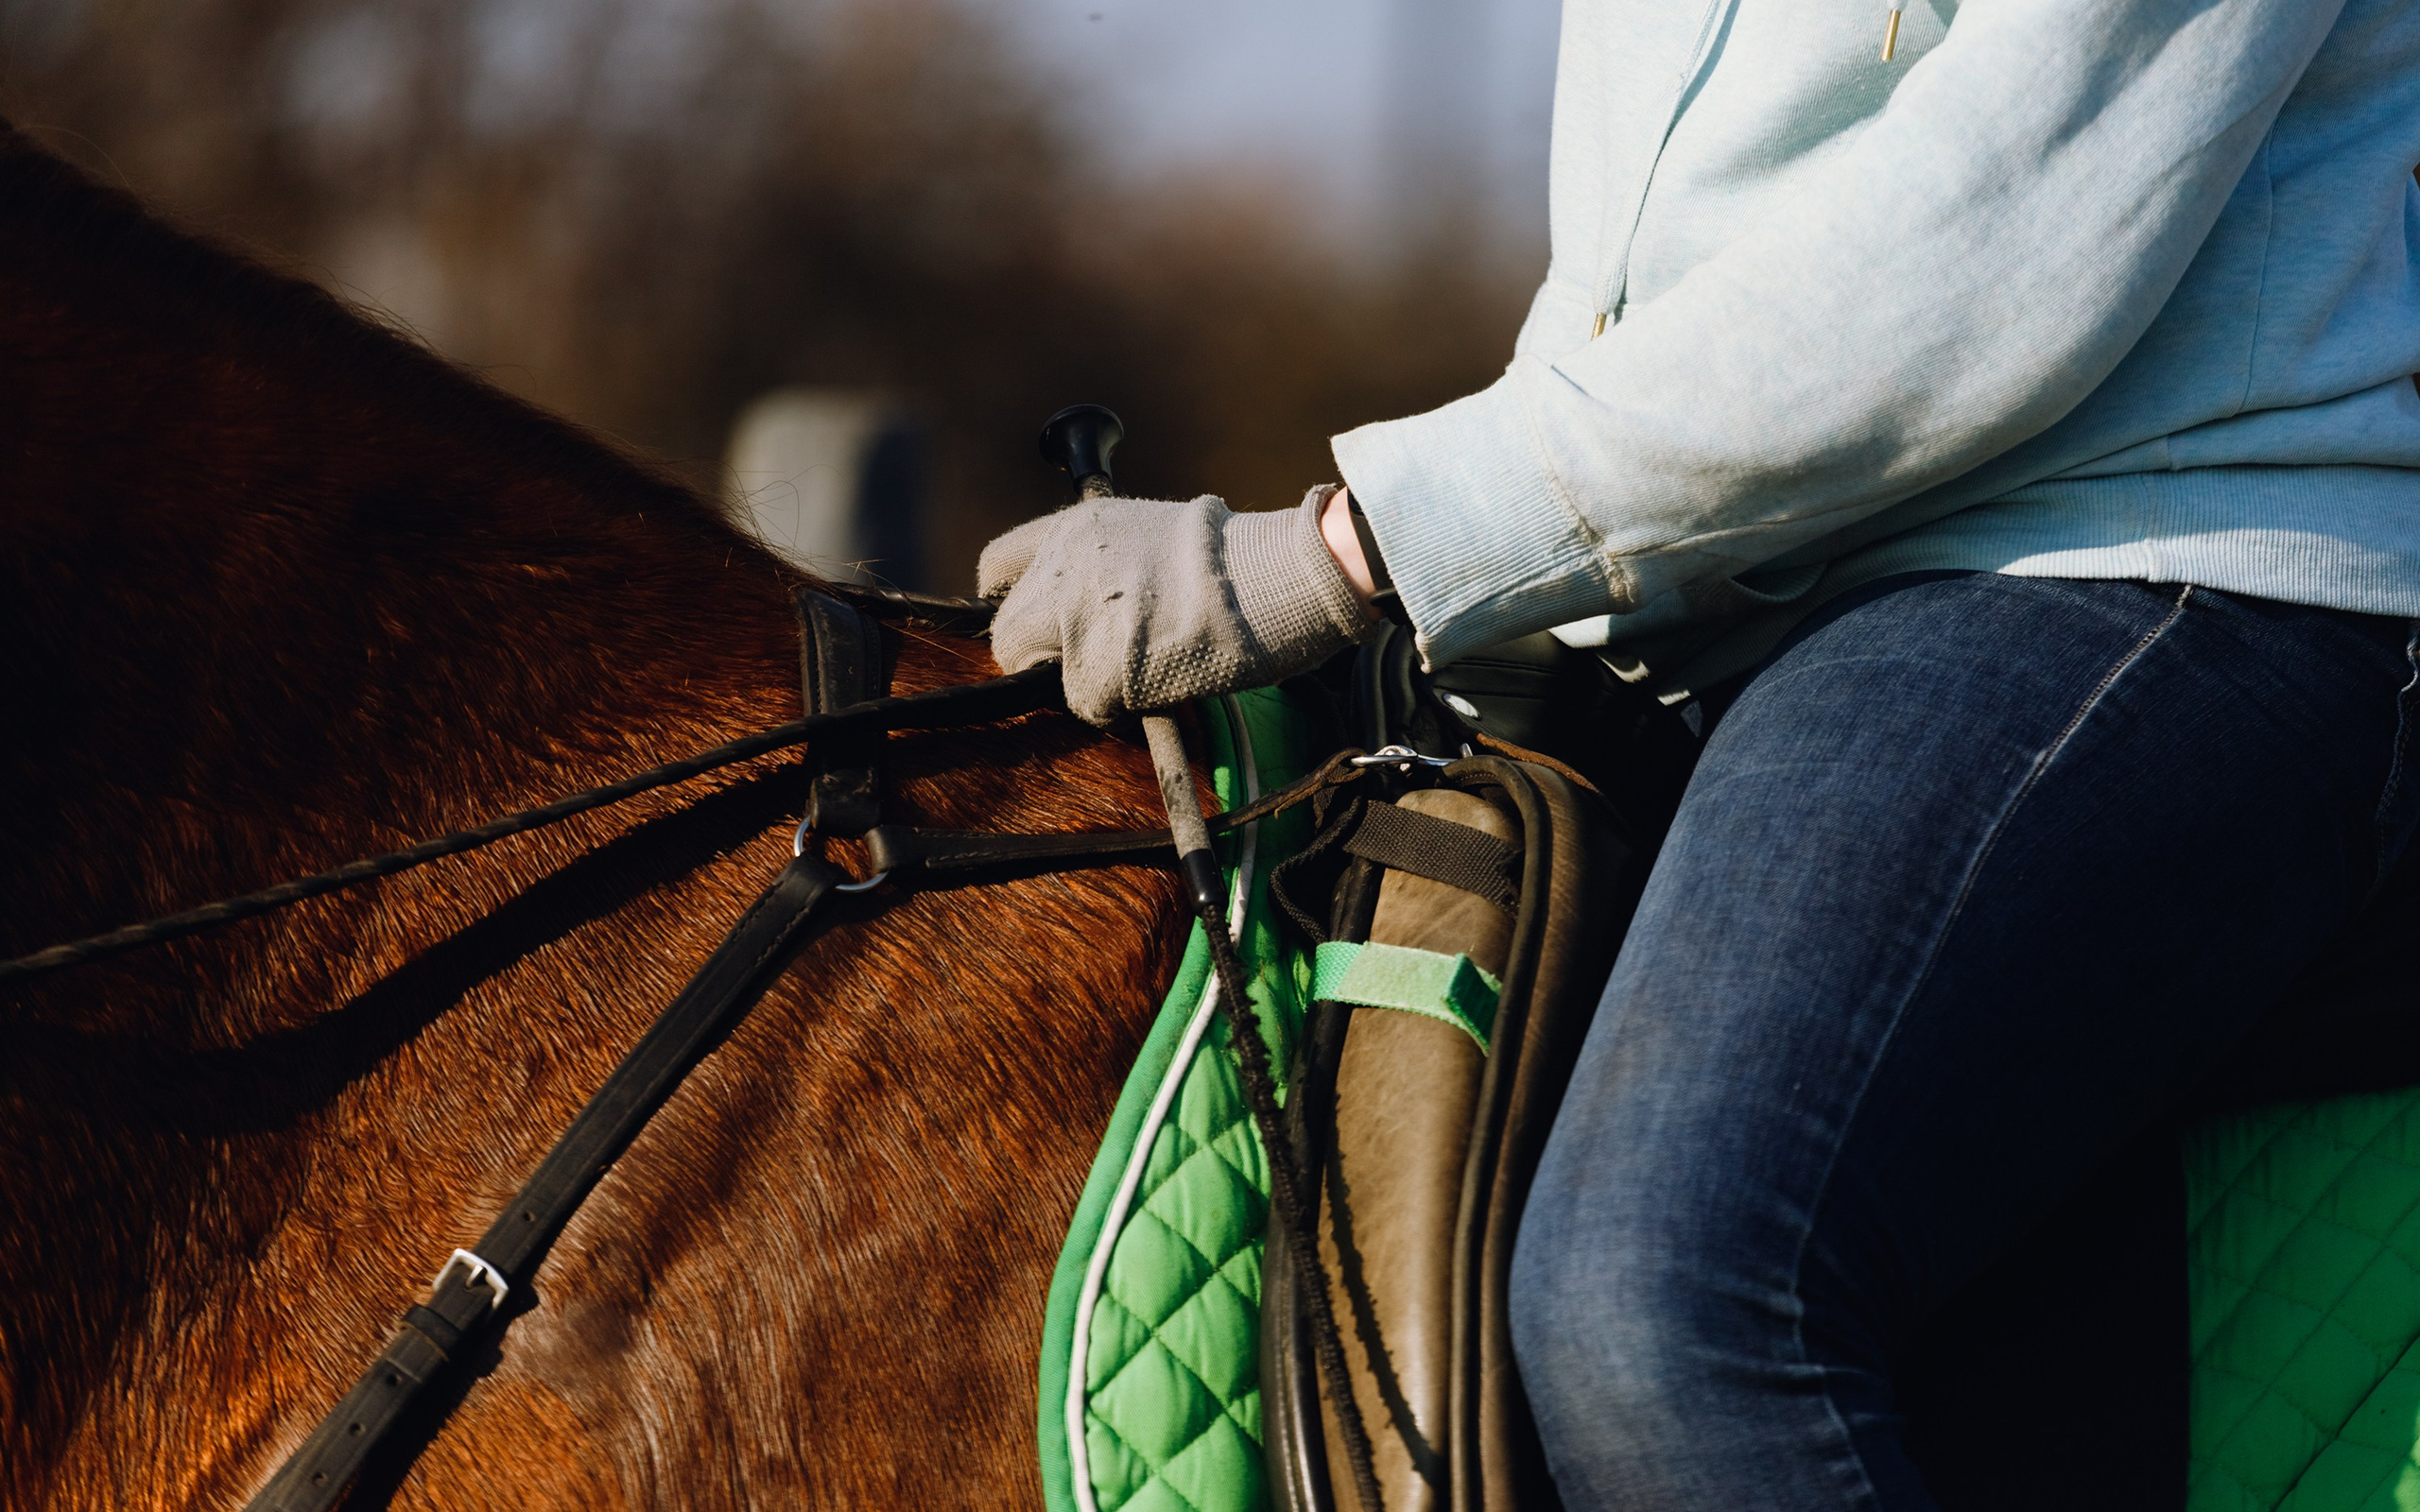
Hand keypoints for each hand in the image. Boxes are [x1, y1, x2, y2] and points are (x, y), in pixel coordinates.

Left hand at [978, 485, 1376, 725]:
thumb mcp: (1154, 532)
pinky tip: (1154, 686)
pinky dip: (1115, 708)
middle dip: (1040, 653)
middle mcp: (1064, 566)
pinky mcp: (1097, 667)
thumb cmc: (1237, 560)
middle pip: (1007, 628)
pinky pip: (1085, 706)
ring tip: (1132, 673)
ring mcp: (1076, 617)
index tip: (1029, 622)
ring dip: (1079, 681)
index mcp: (1078, 528)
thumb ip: (1108, 559)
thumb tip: (1090, 598)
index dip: (1009, 600)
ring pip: (1037, 672)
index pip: (998, 565)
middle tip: (1090, 663)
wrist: (1274, 576)